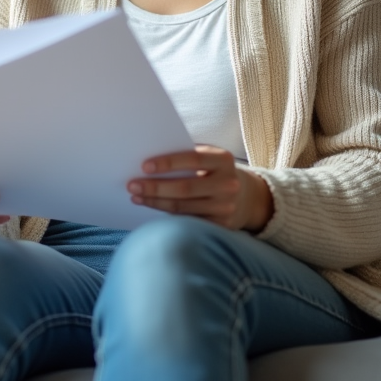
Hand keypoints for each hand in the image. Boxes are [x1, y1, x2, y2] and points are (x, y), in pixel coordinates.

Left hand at [127, 145, 274, 231]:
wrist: (248, 196)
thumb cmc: (217, 171)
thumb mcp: (211, 157)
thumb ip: (188, 155)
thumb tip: (150, 162)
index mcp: (223, 160)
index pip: (193, 159)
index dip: (168, 163)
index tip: (144, 166)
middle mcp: (228, 184)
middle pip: (185, 188)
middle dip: (155, 187)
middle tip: (132, 185)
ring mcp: (226, 207)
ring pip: (183, 207)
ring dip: (156, 202)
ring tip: (136, 197)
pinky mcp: (221, 225)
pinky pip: (188, 220)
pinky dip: (167, 214)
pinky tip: (152, 208)